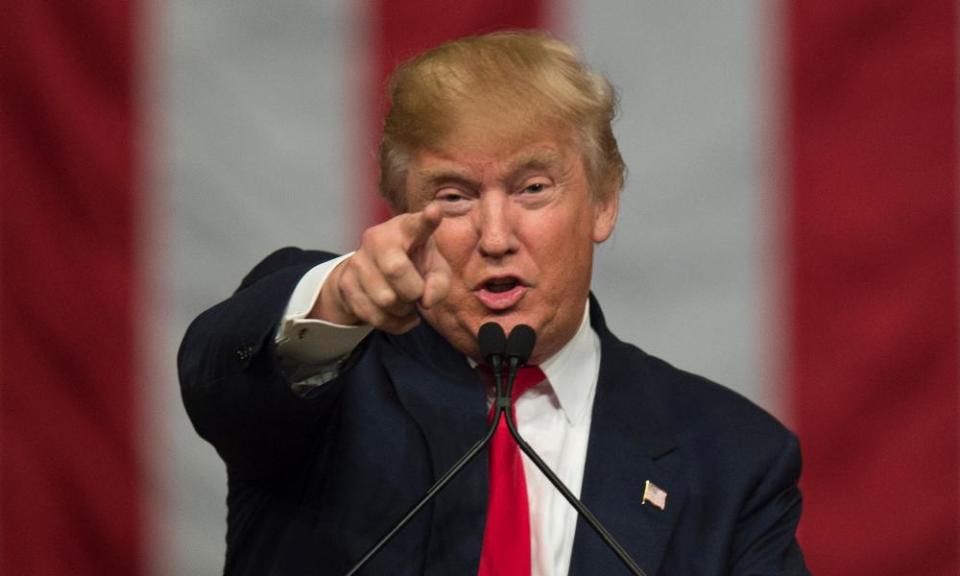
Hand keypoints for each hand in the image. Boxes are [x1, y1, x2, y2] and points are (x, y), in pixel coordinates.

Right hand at [311, 203, 451, 332]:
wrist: (372, 273)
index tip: (435, 211)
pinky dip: (393, 322)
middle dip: (413, 291)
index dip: (427, 219)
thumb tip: (426, 301)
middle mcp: (377, 238)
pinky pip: (374, 317)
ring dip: (403, 310)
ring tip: (405, 301)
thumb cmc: (413, 264)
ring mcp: (357, 261)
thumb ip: (440, 282)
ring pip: (385, 300)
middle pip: (396, 270)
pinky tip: (397, 313)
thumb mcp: (434, 267)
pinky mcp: (345, 284)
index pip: (416, 223)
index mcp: (405, 228)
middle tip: (416, 292)